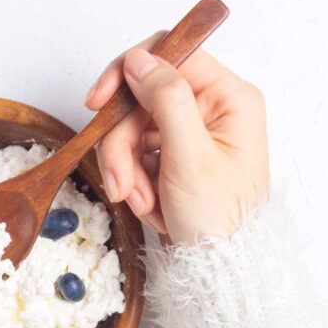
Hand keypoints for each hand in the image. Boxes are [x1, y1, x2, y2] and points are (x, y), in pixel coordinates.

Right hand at [86, 33, 268, 244]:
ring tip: (140, 202)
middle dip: (124, 144)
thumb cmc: (221, 220)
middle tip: (120, 182)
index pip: (169, 57)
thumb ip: (166, 100)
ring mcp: (191, 132)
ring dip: (127, 167)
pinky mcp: (174, 155)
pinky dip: (134, 179)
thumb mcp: (191, 156)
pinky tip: (150, 205)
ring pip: (133, 128)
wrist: (221, 270)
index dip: (127, 74)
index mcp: (229, 97)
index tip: (97, 101)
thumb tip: (139, 60)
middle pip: (142, 99)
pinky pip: (137, 152)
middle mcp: (212, 108)